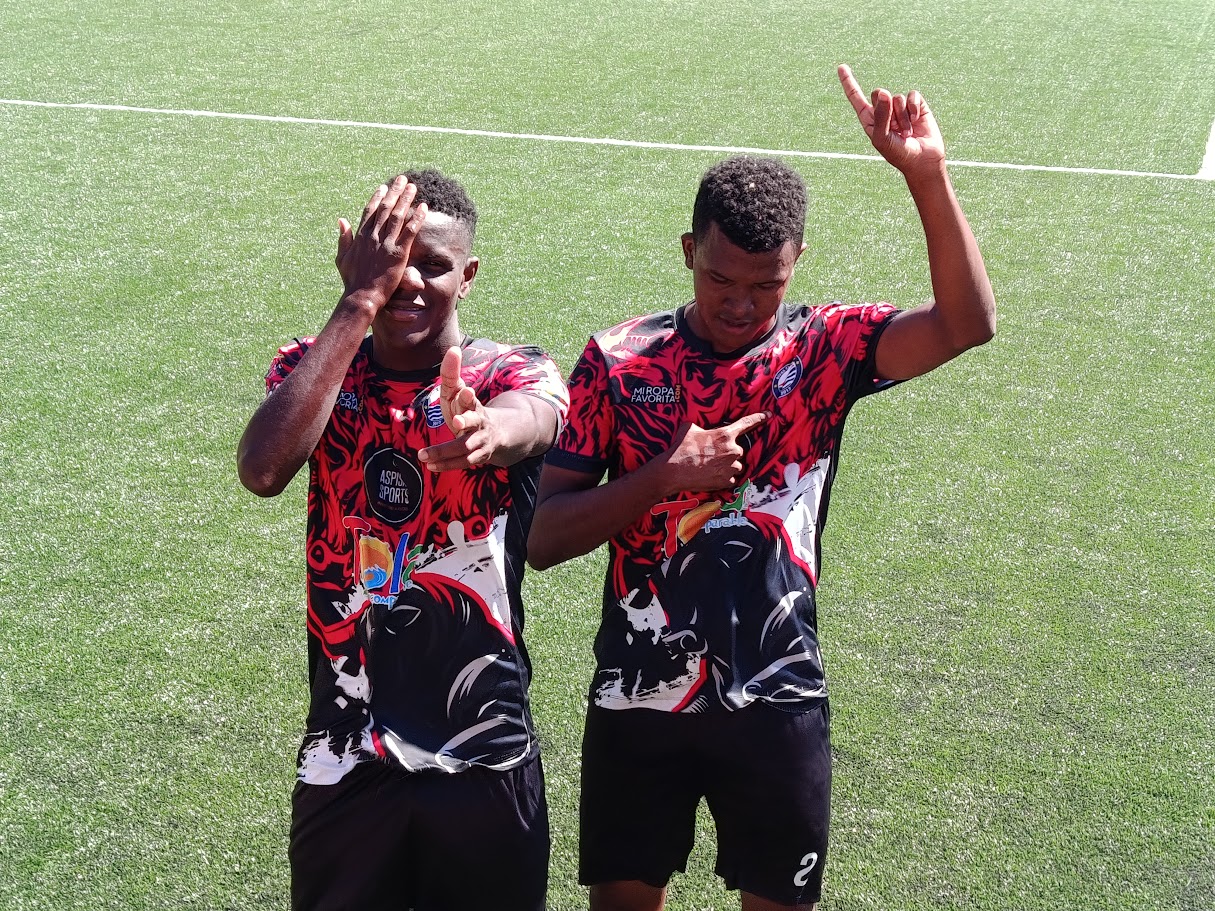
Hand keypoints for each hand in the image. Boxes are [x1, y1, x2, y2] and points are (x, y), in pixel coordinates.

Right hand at [335, 175, 427, 313]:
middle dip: (395, 192)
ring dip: (406, 199)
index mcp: (361, 236)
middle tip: (402, 179)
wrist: (361, 296)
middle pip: (386, 208)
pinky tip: (424, 207)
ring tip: (413, 187)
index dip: (378, 198)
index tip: (384, 187)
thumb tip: (341, 220)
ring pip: (398, 215)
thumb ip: (343, 238)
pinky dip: (417, 218)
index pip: (370, 211)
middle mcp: (373, 236)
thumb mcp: (342, 258)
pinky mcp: (399, 253)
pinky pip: (410, 231)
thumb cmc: (352, 281)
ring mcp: (386, 244)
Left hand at [417, 347, 497, 470]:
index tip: (465, 390)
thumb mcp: (460, 392)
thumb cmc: (469, 409)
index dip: (467, 395)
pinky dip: (446, 465)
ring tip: (424, 456)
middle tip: (457, 421)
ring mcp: (479, 440)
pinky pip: (462, 462)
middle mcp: (479, 421)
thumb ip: (452, 374)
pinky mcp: (478, 456)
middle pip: (474, 421)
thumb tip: (453, 349)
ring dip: (445, 451)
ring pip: (465, 447)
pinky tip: (430, 466)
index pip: (470, 398)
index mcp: (472, 404)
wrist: (498, 434)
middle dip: (467, 421)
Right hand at [658, 412, 768, 493]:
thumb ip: (701, 427)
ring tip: (709, 467)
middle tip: (711, 456)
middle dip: (727, 453)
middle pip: (738, 450)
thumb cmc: (680, 448)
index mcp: (725, 434)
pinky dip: (722, 478)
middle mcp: (733, 450)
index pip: (747, 423)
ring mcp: (731, 467)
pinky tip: (709, 476)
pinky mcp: (727, 481)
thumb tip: (700, 428)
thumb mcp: (689, 428)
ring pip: (735, 465)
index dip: (759, 418)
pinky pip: (730, 479)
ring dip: (727, 466)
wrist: (673, 471)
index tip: (769, 415)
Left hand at [838, 64, 944, 178]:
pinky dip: (914, 108)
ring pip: (896, 98)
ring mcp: (900, 107)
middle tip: (894, 128)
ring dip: (902, 117)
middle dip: (886, 109)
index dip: (849, 82)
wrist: (922, 160)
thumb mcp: (882, 138)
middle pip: (878, 93)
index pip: (856, 98)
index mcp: (869, 119)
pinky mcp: (916, 105)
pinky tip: (917, 121)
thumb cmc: (898, 153)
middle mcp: (883, 111)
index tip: (841, 67)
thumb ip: (880, 116)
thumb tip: (884, 92)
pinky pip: (912, 96)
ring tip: (906, 133)